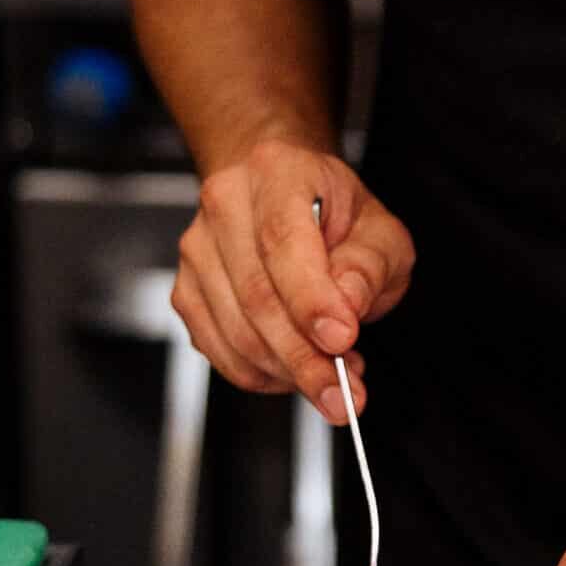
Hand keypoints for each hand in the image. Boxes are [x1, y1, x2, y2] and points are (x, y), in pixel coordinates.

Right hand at [172, 139, 414, 423]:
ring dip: (288, 371)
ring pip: (236, 331)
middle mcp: (225, 204)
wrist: (286, 197)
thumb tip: (345, 308)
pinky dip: (262, 374)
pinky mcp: (186, 290)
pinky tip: (297, 370)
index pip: (283, 241)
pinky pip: (219, 349)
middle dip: (305, 357)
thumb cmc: (334, 214)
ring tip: (334, 378)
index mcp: (276, 171)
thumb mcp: (379, 231)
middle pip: (257, 295)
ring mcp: (197, 248)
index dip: (311, 299)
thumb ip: (369, 266)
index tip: (342, 340)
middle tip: (345, 393)